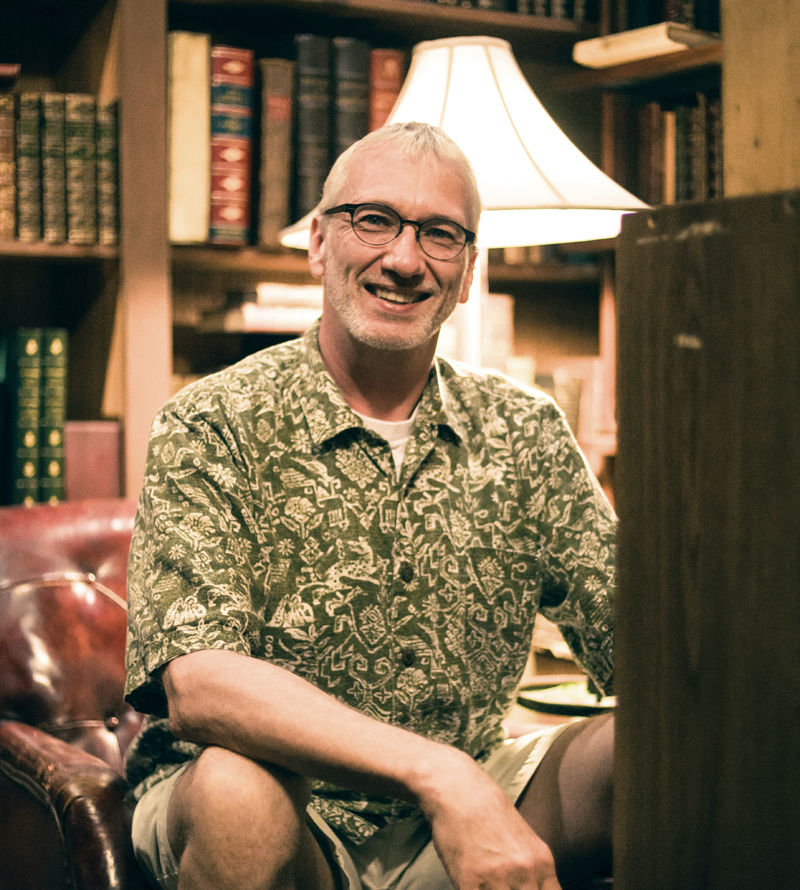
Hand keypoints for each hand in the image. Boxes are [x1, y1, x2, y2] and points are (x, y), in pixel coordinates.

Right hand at [421, 754, 562, 889]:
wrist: (456, 787)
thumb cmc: (486, 806)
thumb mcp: (523, 837)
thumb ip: (530, 868)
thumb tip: (532, 886)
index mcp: (541, 861)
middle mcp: (524, 871)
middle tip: (503, 885)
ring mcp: (497, 877)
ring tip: (486, 883)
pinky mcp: (469, 881)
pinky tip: (470, 884)